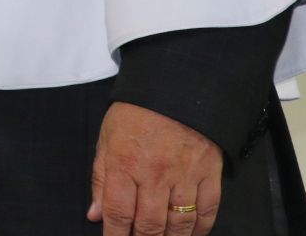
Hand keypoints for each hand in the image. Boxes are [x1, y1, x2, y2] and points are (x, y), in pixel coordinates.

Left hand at [88, 102, 221, 235]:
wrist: (176, 85)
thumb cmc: (137, 111)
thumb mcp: (107, 138)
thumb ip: (101, 178)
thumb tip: (95, 214)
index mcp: (125, 164)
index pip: (118, 213)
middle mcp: (155, 174)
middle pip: (150, 226)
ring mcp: (185, 176)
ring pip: (179, 224)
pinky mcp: (209, 173)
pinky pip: (207, 211)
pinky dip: (200, 229)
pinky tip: (191, 234)